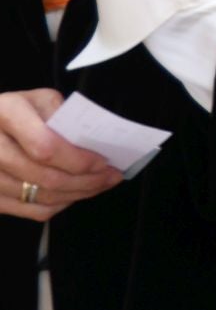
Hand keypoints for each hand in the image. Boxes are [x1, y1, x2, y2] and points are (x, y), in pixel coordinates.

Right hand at [0, 90, 121, 221]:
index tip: (103, 161)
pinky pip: (30, 210)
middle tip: (111, 176)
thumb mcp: (38, 99)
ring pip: (40, 197)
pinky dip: (58, 205)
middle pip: (45, 177)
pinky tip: (74, 194)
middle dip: (87, 181)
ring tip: (99, 185)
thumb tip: (92, 144)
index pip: (45, 147)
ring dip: (77, 194)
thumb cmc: (13, 111)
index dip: (78, 160)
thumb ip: (63, 116)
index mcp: (6, 114)